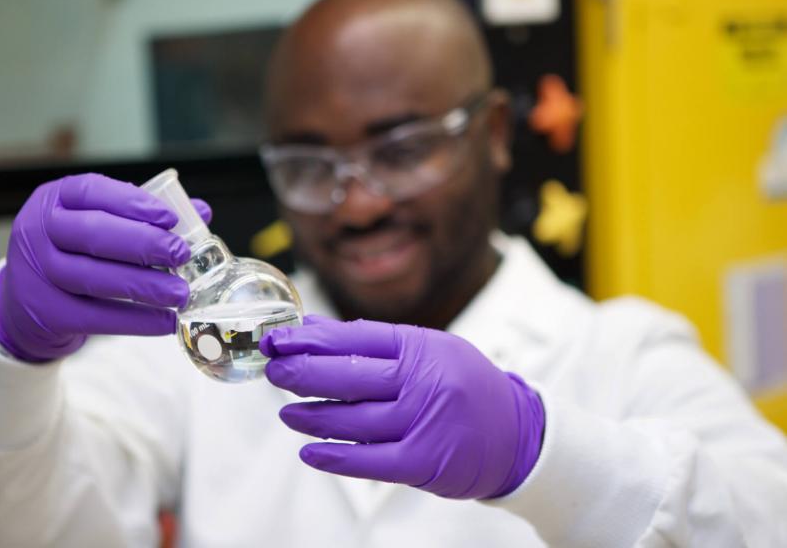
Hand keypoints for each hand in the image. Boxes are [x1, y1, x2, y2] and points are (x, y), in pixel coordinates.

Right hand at [0, 173, 211, 362]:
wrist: (24, 301)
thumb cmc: (72, 251)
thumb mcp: (96, 223)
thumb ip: (142, 216)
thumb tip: (201, 211)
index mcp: (54, 199)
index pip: (92, 191)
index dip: (133, 203)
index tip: (170, 218)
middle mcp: (38, 231)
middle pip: (94, 234)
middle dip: (144, 244)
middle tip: (181, 254)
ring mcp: (37, 273)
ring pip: (95, 278)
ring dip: (144, 286)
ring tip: (180, 293)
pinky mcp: (46, 312)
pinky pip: (97, 317)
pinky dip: (135, 321)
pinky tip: (165, 321)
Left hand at [260, 317, 544, 498]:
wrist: (518, 433)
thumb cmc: (464, 385)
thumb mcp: (430, 349)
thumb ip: (375, 342)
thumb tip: (315, 331)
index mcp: (420, 347)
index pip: (354, 338)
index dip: (310, 339)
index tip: (280, 339)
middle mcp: (421, 381)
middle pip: (346, 376)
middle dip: (301, 373)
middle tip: (274, 370)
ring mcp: (421, 422)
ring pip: (351, 420)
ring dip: (311, 416)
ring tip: (287, 412)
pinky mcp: (422, 462)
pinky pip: (367, 461)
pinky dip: (333, 457)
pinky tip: (309, 450)